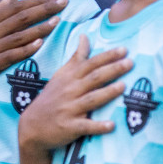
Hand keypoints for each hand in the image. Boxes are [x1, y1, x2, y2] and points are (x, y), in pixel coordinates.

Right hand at [0, 0, 67, 100]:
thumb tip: (8, 0)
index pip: (15, 7)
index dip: (36, 0)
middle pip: (21, 17)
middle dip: (44, 8)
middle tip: (63, 2)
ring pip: (20, 35)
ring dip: (41, 27)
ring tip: (58, 20)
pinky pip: (12, 55)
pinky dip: (26, 48)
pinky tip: (40, 43)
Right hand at [17, 35, 131, 152]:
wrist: (33, 126)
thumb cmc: (51, 98)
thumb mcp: (60, 76)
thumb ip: (75, 57)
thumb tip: (84, 36)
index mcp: (69, 78)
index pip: (90, 63)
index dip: (107, 56)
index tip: (123, 50)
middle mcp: (70, 91)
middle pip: (93, 78)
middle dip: (112, 70)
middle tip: (130, 63)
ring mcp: (69, 109)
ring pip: (91, 99)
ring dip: (107, 93)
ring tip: (123, 86)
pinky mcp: (70, 127)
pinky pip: (86, 126)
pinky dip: (98, 126)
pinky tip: (111, 125)